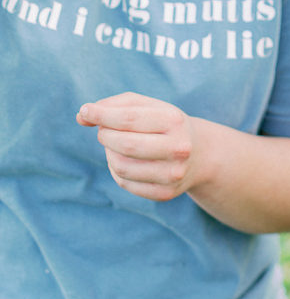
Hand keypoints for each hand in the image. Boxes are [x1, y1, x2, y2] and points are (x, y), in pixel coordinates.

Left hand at [76, 91, 197, 201]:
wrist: (199, 154)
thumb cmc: (164, 124)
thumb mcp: (148, 106)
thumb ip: (114, 105)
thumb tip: (81, 116)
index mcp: (175, 121)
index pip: (129, 119)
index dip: (102, 115)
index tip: (84, 111)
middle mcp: (178, 148)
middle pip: (125, 144)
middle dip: (105, 135)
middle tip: (103, 130)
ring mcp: (173, 173)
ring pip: (122, 166)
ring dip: (109, 153)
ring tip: (115, 144)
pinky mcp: (165, 193)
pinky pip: (125, 183)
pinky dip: (116, 170)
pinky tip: (123, 160)